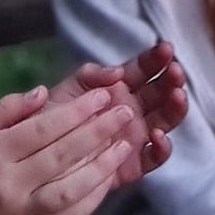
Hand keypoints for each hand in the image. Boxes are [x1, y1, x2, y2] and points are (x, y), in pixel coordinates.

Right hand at [0, 85, 135, 214]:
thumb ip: (6, 110)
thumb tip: (43, 92)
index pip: (42, 129)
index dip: (76, 111)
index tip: (102, 97)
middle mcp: (9, 184)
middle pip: (62, 155)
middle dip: (98, 132)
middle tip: (124, 113)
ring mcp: (23, 213)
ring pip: (71, 189)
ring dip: (102, 166)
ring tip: (125, 145)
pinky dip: (93, 198)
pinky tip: (109, 179)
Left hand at [51, 40, 189, 184]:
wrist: (36, 159)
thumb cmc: (49, 121)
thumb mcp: (66, 91)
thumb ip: (90, 76)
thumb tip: (117, 71)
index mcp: (117, 90)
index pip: (142, 71)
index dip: (155, 59)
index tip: (166, 49)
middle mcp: (131, 112)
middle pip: (160, 93)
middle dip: (171, 80)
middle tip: (176, 71)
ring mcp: (135, 138)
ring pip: (165, 120)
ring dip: (175, 107)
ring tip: (177, 96)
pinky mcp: (133, 165)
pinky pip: (155, 157)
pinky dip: (162, 147)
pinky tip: (158, 135)